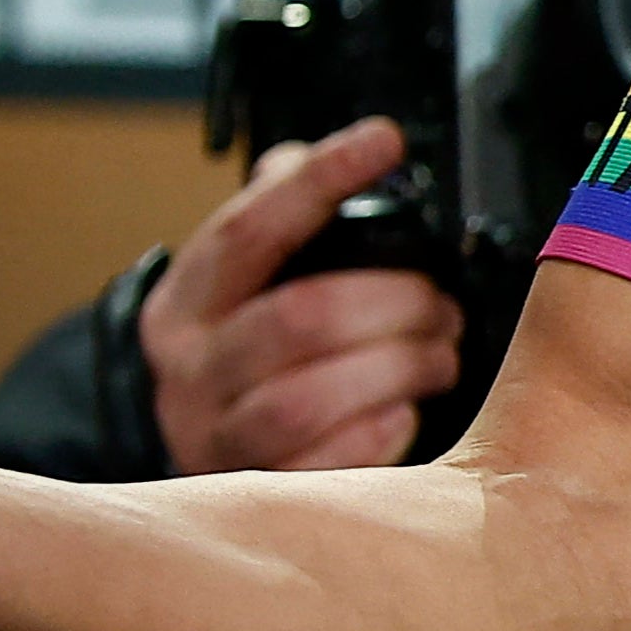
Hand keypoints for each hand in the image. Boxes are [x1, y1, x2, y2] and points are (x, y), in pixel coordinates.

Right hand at [143, 118, 465, 473]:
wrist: (198, 443)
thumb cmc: (247, 346)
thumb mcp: (246, 278)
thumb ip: (289, 207)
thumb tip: (363, 147)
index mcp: (190, 297)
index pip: (251, 226)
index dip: (319, 180)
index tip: (383, 141)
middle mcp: (191, 365)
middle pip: (300, 318)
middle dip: (394, 304)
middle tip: (440, 304)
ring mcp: (217, 433)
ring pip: (311, 398)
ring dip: (397, 368)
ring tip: (439, 355)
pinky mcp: (256, 489)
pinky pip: (326, 464)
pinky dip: (380, 433)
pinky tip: (405, 410)